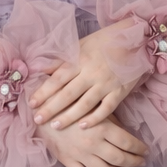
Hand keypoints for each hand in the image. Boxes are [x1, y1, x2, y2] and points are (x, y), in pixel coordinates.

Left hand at [29, 25, 148, 131]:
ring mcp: (106, 83)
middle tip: (38, 120)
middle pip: (67, 94)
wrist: (135, 40)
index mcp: (80, 60)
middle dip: (51, 108)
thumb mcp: (81, 45)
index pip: (58, 78)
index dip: (43, 91)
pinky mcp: (119, 91)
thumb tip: (41, 69)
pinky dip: (95, 118)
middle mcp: (91, 72)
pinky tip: (83, 127)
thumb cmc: (105, 42)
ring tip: (55, 126)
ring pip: (84, 104)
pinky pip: (106, 108)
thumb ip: (62, 59)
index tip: (31, 103)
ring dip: (69, 116)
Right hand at [38, 114, 147, 166]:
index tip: (146, 150)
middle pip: (120, 158)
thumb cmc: (69, 103)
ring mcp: (80, 155)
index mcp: (102, 127)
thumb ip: (109, 119)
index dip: (139, 148)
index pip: (128, 142)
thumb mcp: (93, 105)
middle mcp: (93, 143)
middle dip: (134, 162)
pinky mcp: (68, 161)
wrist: (41, 110)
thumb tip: (126, 132)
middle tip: (141, 162)